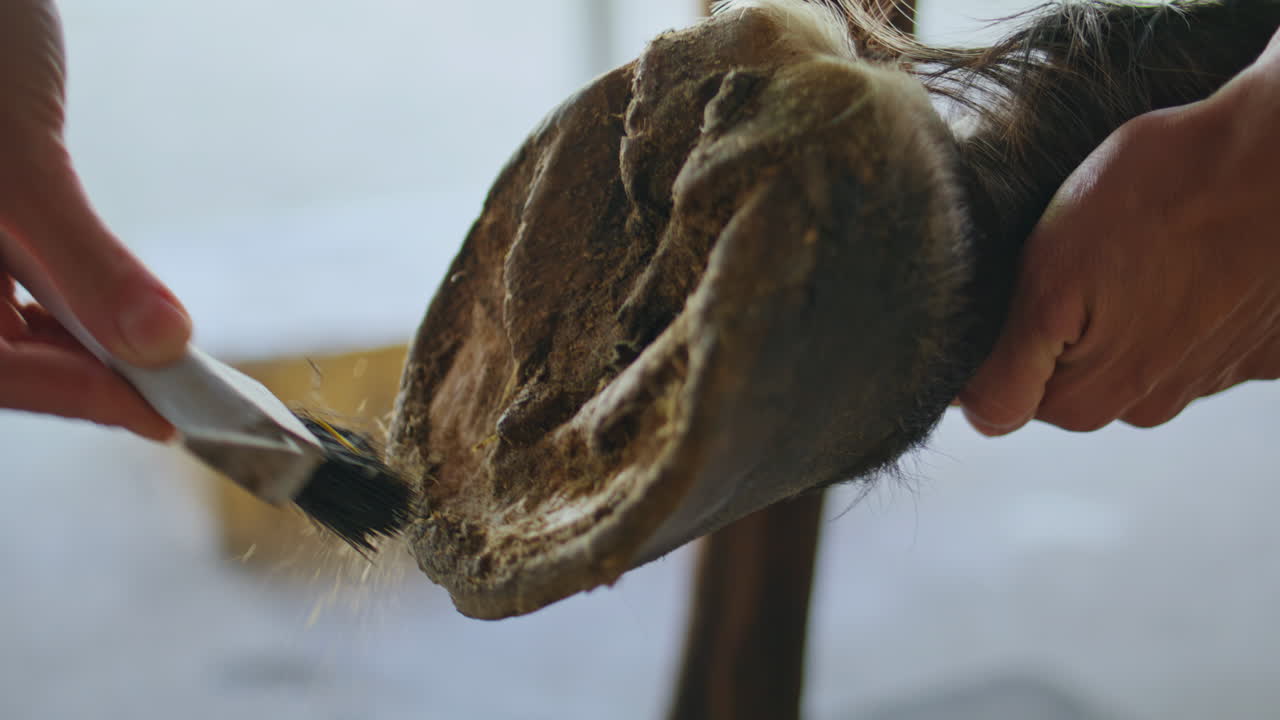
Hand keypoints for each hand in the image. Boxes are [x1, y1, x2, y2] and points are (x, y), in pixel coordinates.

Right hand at [0, 0, 190, 440]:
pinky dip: (51, 304)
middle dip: (83, 379)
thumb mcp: (19, 169)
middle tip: (169, 392)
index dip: (85, 402)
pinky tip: (93, 311)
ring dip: (73, 344)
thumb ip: (88, 266)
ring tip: (146, 357)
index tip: (165, 418)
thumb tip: (160, 345)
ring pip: (0, 332)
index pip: (0, 376)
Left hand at [959, 35, 1279, 435]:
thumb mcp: (1049, 275)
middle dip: (1067, 315)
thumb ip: (1006, 367)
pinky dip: (1193, 292)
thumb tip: (978, 416)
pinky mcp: (1265, 345)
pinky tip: (1200, 250)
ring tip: (1149, 238)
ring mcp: (1215, 377)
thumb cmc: (1162, 195)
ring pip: (1135, 344)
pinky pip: (1203, 325)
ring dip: (1132, 301)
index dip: (1005, 332)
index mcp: (1088, 402)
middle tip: (1089, 247)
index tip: (1030, 276)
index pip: (1009, 390)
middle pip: (1072, 370)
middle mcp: (1152, 407)